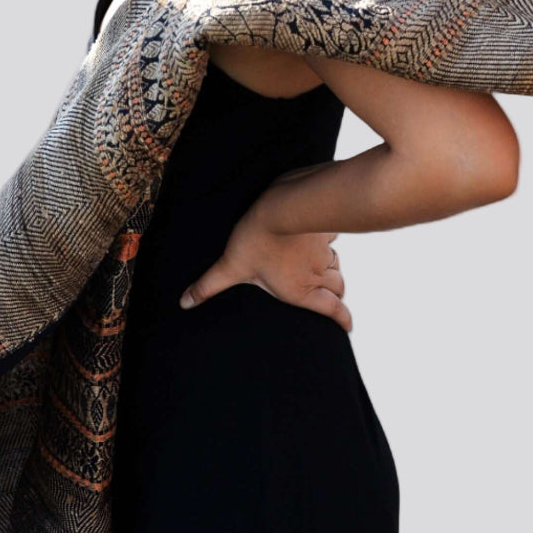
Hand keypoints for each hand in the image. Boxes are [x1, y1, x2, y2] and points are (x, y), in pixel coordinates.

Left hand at [177, 190, 351, 332]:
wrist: (283, 205)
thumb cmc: (256, 240)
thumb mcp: (230, 266)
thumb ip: (209, 286)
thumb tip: (184, 303)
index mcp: (300, 290)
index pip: (331, 310)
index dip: (343, 320)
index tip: (348, 326)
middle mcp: (318, 274)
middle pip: (338, 287)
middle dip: (337, 292)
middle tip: (333, 295)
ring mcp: (325, 251)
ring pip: (337, 264)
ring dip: (333, 268)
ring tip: (325, 268)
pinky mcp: (326, 229)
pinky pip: (333, 238)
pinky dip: (329, 241)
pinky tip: (322, 236)